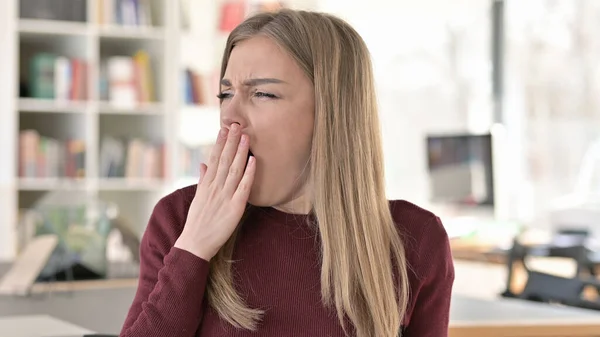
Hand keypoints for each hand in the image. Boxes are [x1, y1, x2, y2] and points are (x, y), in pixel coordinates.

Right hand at [174, 124, 254, 259]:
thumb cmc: (197, 222)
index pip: (214, 158)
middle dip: (231, 141)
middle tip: (237, 124)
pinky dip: (249, 173)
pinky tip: (253, 161)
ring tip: (246, 136)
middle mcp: (215, 187)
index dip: (220, 142)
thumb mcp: (198, 198)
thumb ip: (202, 180)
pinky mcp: (234, 207)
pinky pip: (243, 187)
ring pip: (234, 169)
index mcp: (206, 184)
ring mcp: (224, 196)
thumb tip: (203, 164)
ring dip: (240, 152)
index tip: (224, 128)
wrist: (195, 244)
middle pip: (224, 159)